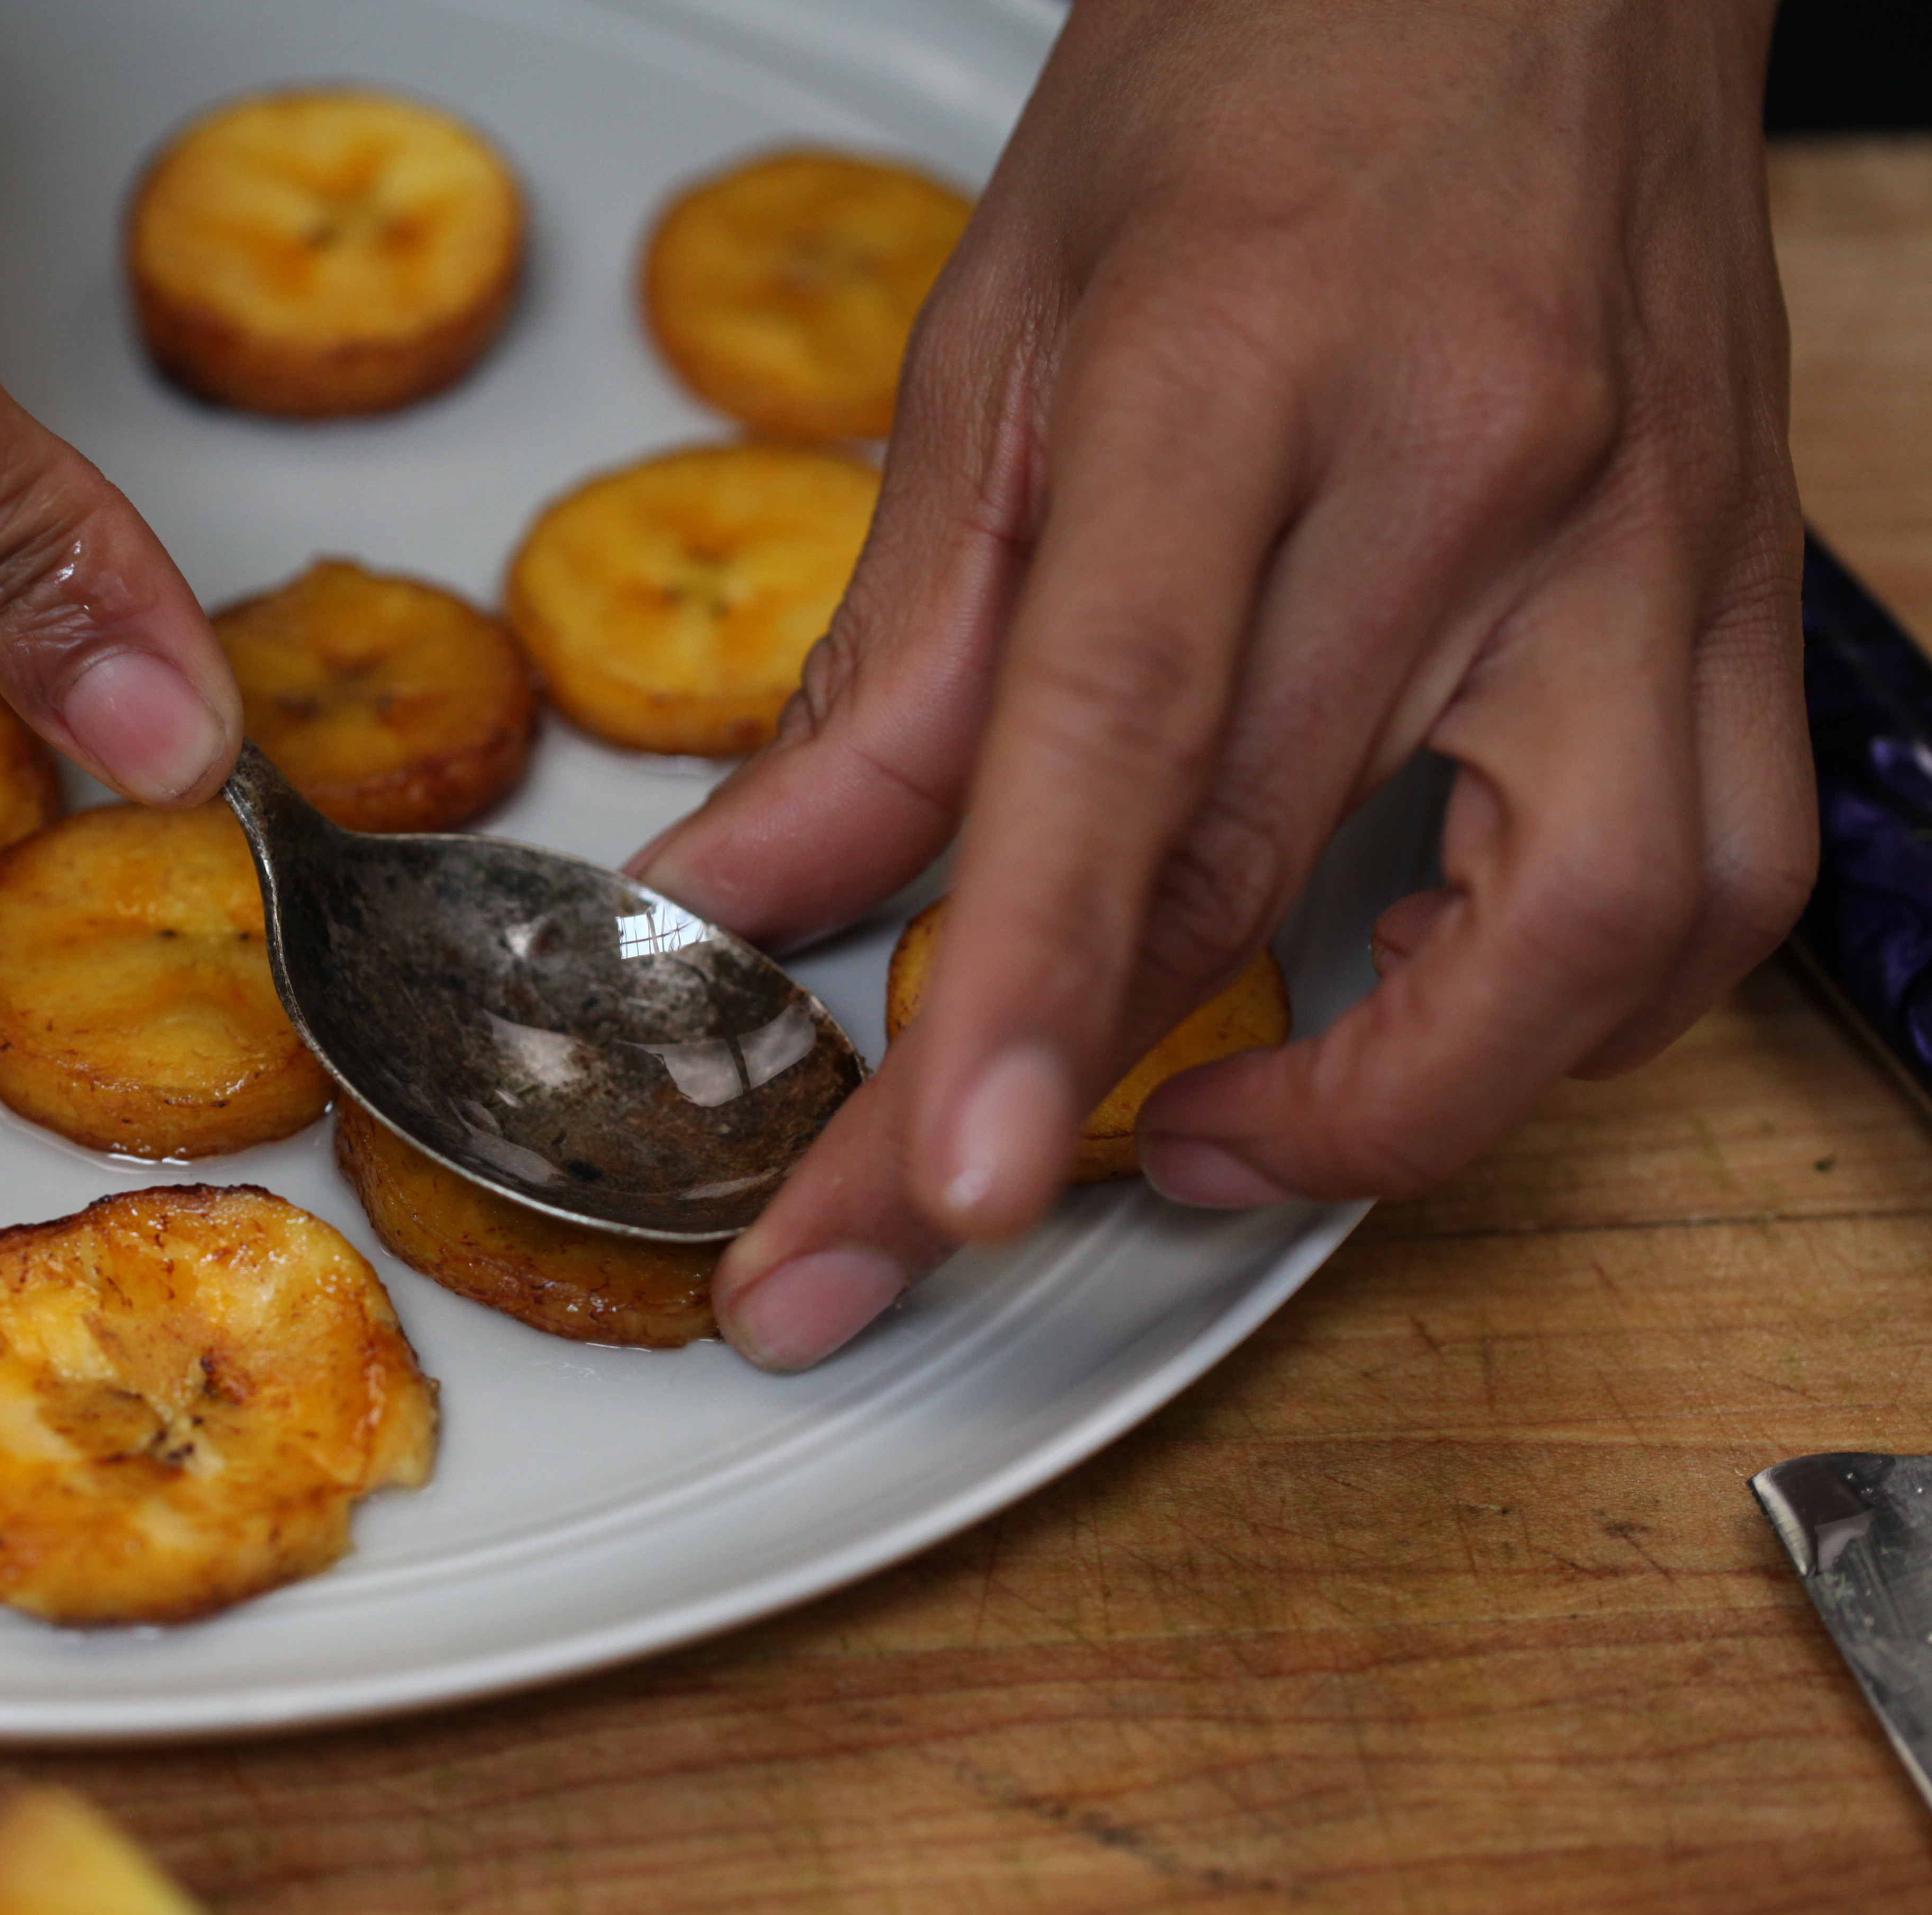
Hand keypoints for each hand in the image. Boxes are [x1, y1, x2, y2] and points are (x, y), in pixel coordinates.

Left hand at [629, 0, 1812, 1367]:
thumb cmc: (1262, 77)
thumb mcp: (1001, 336)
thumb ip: (894, 651)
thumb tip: (751, 884)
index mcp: (1236, 371)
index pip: (1118, 733)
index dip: (1020, 989)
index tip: (936, 1189)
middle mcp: (1475, 469)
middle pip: (1277, 872)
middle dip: (1089, 1111)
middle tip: (928, 1221)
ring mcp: (1648, 538)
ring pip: (1596, 938)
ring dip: (1394, 1105)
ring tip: (1222, 1132)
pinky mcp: (1741, 584)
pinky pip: (1714, 881)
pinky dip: (1561, 1010)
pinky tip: (1422, 996)